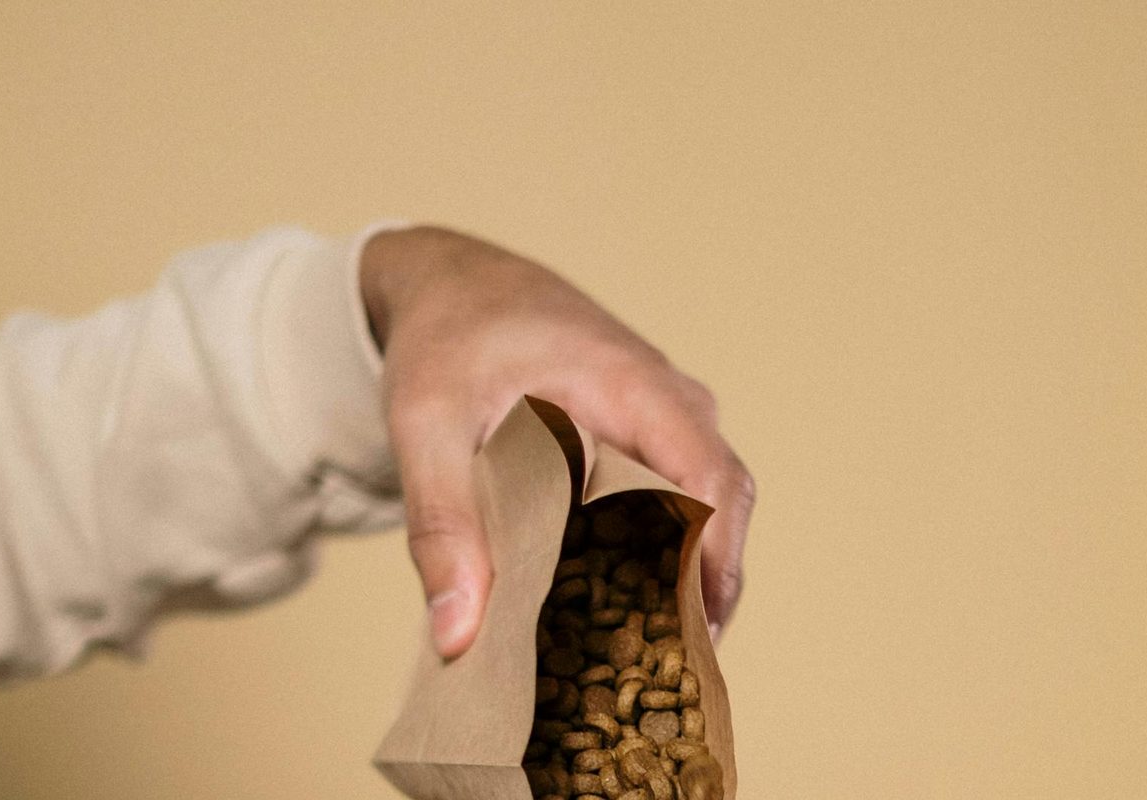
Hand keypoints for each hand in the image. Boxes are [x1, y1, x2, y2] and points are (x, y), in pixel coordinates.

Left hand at [360, 226, 754, 658]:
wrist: (452, 284)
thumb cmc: (447, 340)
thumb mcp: (426, 424)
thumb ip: (441, 523)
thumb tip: (459, 634)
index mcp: (633, 385)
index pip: (712, 476)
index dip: (716, 562)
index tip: (691, 639)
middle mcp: (666, 400)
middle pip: (720, 505)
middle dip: (701, 591)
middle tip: (657, 677)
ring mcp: (660, 416)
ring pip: (700, 506)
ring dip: (679, 577)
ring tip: (637, 657)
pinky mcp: (639, 435)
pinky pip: (668, 496)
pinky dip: (652, 552)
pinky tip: (611, 603)